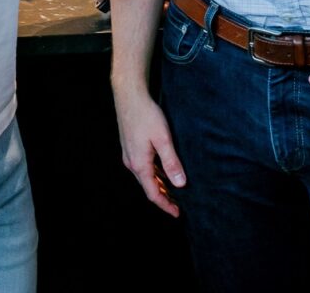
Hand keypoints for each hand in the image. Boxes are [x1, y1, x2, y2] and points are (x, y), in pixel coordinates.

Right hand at [113, 86, 185, 216]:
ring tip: (173, 189)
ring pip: (145, 176)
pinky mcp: (129, 145)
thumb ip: (171, 162)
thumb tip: (180, 185)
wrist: (129, 95)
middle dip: (163, 196)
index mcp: (139, 164)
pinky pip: (142, 166)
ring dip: (158, 184)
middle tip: (178, 203)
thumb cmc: (146, 114)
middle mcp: (131, 162)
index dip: (165, 205)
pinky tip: (162, 169)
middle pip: (148, 186)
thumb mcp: (163, 139)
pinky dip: (153, 172)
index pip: (153, 193)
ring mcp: (129, 154)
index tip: (177, 213)